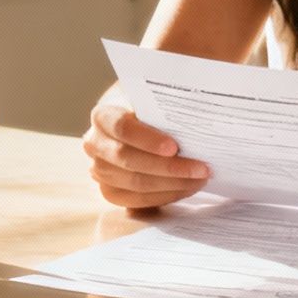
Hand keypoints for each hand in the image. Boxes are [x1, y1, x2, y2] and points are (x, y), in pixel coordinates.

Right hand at [82, 82, 209, 209]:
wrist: (137, 120)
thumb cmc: (150, 106)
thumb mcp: (153, 96)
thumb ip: (166, 103)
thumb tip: (199, 109)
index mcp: (103, 115)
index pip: (122, 127)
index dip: (148, 139)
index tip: (175, 147)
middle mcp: (95, 143)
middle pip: (129, 160)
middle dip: (169, 168)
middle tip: (202, 169)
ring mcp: (99, 169)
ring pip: (134, 183)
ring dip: (172, 185)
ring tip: (200, 179)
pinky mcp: (109, 189)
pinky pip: (135, 200)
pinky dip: (164, 196)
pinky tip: (186, 188)